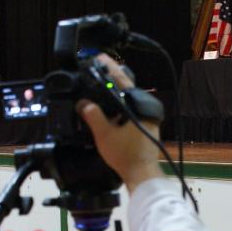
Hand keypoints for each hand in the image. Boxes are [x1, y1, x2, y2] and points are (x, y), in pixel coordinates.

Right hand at [76, 54, 163, 191]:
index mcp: (136, 105)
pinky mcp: (147, 124)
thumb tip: (83, 103)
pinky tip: (110, 106)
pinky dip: (120, 103)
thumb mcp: (104, 134)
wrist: (142, 173)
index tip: (100, 58)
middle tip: (97, 69)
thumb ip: (93, 116)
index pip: (121, 80)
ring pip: (129, 98)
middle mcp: (145, 107)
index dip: (109, 67)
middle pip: (126, 87)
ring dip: (115, 91)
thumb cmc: (125, 155)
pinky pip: (132, 107)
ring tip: (100, 85)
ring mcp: (148, 116)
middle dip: (112, 77)